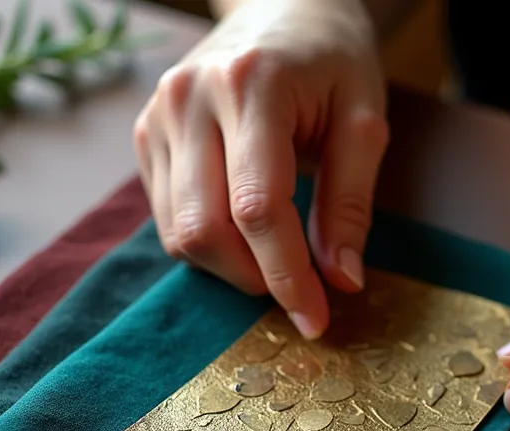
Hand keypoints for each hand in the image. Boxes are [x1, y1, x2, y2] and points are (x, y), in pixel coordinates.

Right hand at [134, 0, 389, 338]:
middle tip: (300, 292)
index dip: (286, 275)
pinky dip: (208, 244)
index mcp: (251, 86)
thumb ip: (351, 201)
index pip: (258, 208)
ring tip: (277, 259)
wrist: (279, 4)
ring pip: (178, 233)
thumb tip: (341, 281)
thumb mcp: (364, 118)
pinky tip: (245, 234)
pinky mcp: (145, 135)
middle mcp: (190, 99)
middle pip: (204, 229)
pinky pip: (167, 217)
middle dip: (254, 279)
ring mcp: (158, 116)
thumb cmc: (332, 58)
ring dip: (229, 268)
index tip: (315, 320)